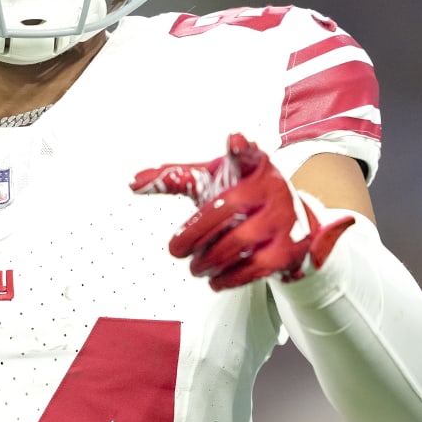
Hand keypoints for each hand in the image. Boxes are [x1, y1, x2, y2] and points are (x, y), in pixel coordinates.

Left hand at [131, 133, 353, 289]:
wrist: (289, 225)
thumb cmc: (241, 197)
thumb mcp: (212, 181)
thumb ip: (174, 178)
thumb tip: (132, 182)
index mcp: (252, 168)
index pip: (248, 154)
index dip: (241, 148)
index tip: (234, 141)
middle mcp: (271, 189)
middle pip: (225, 210)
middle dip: (194, 235)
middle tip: (176, 250)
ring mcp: (283, 219)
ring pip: (236, 244)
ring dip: (207, 261)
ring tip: (196, 267)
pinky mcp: (287, 250)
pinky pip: (252, 269)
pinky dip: (227, 278)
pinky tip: (215, 279)